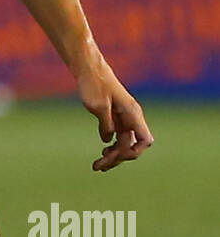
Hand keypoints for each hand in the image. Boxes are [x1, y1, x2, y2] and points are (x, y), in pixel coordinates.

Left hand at [76, 57, 153, 171]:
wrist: (90, 70)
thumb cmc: (94, 85)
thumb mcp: (98, 106)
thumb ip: (105, 125)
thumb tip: (108, 141)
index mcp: (132, 114)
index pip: (145, 140)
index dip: (133, 152)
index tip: (115, 154)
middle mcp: (132, 118)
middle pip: (132, 146)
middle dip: (117, 158)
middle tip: (98, 167)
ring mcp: (125, 118)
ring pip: (125, 144)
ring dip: (114, 156)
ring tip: (98, 165)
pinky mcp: (117, 118)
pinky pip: (119, 137)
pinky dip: (112, 146)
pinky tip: (104, 150)